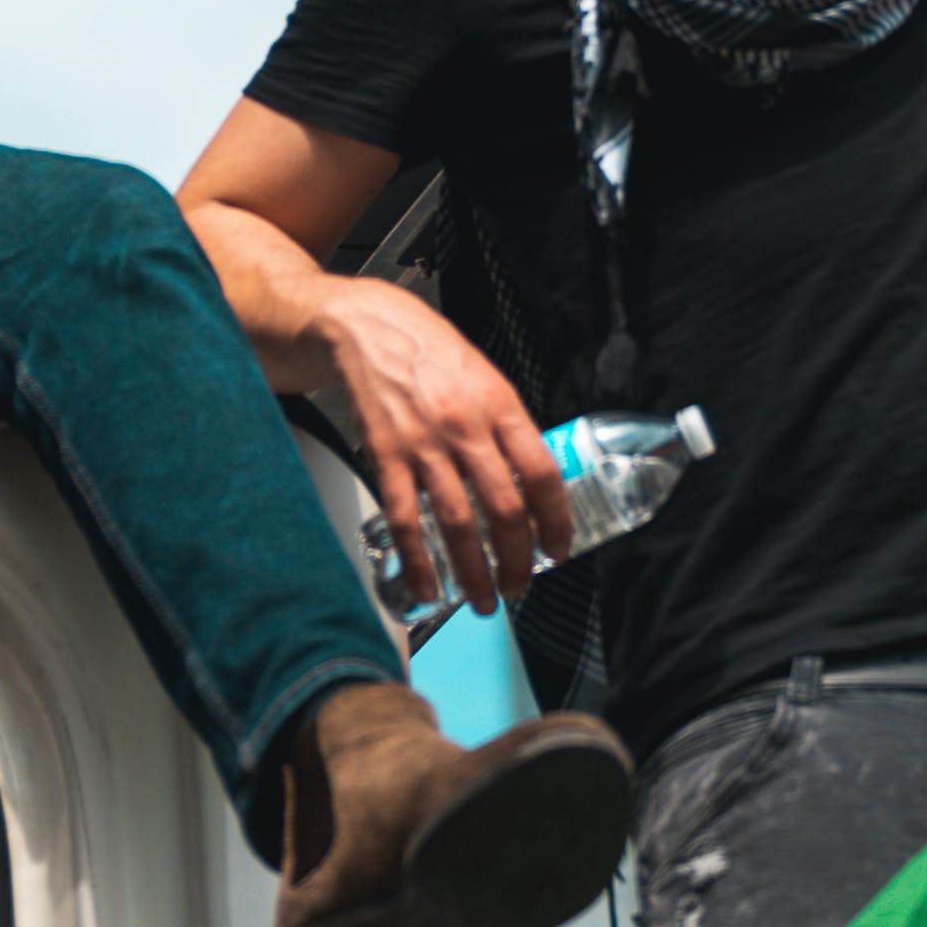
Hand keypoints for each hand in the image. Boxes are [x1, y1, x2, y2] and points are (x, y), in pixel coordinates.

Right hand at [307, 281, 574, 618]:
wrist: (369, 328)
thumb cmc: (431, 352)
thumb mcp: (485, 378)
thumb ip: (508, 427)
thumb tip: (530, 483)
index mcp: (500, 405)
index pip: (542, 474)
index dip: (556, 521)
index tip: (557, 550)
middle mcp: (466, 427)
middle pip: (504, 508)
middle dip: (516, 560)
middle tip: (518, 586)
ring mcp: (424, 444)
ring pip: (457, 523)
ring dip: (473, 572)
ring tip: (483, 599)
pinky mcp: (386, 455)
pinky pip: (405, 520)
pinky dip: (418, 561)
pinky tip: (428, 586)